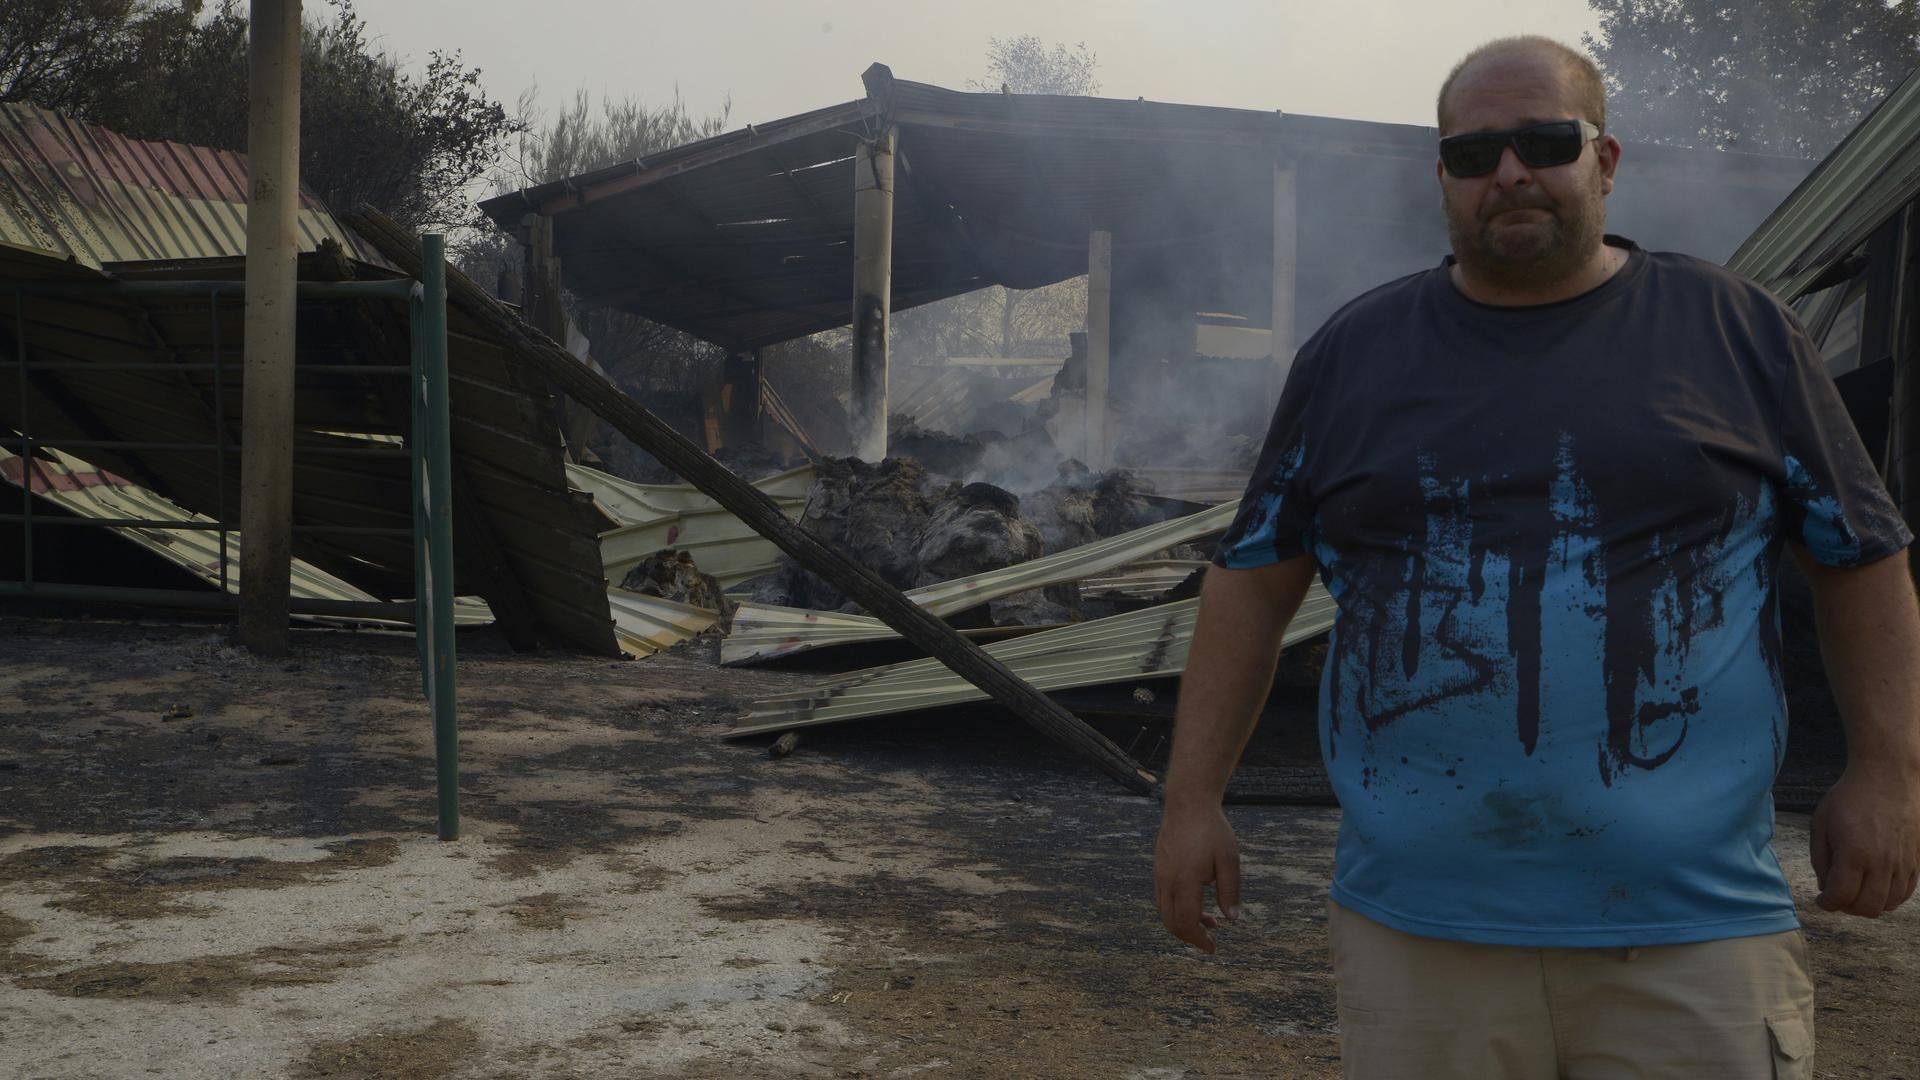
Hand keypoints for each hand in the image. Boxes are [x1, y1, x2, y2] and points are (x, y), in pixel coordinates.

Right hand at [1154, 799, 1241, 951]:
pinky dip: (1177, 909)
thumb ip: (1230, 891)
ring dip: (1184, 923)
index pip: (1187, 922)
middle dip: (1190, 937)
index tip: (1213, 948)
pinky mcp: (1159, 868)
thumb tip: (1232, 919)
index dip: (1199, 940)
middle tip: (1211, 941)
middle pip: (1171, 923)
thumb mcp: (1229, 860)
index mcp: (1186, 881)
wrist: (1188, 803)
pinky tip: (1196, 903)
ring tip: (1209, 921)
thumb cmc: (1212, 830)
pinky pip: (1163, 898)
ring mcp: (1160, 874)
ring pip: (1165, 912)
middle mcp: (1168, 880)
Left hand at [1810, 764, 1919, 916]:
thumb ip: (1820, 858)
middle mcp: (1882, 864)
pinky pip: (1906, 893)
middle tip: (1838, 896)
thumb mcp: (1821, 822)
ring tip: (1857, 890)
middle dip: (1847, 907)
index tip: (1822, 899)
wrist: (1890, 775)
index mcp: (1854, 854)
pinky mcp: (1917, 860)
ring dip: (1869, 904)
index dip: (1827, 904)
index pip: (1841, 897)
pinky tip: (1877, 885)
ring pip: (1888, 904)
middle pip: (1866, 908)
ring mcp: (1903, 863)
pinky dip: (1890, 897)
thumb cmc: (1850, 796)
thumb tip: (1826, 885)